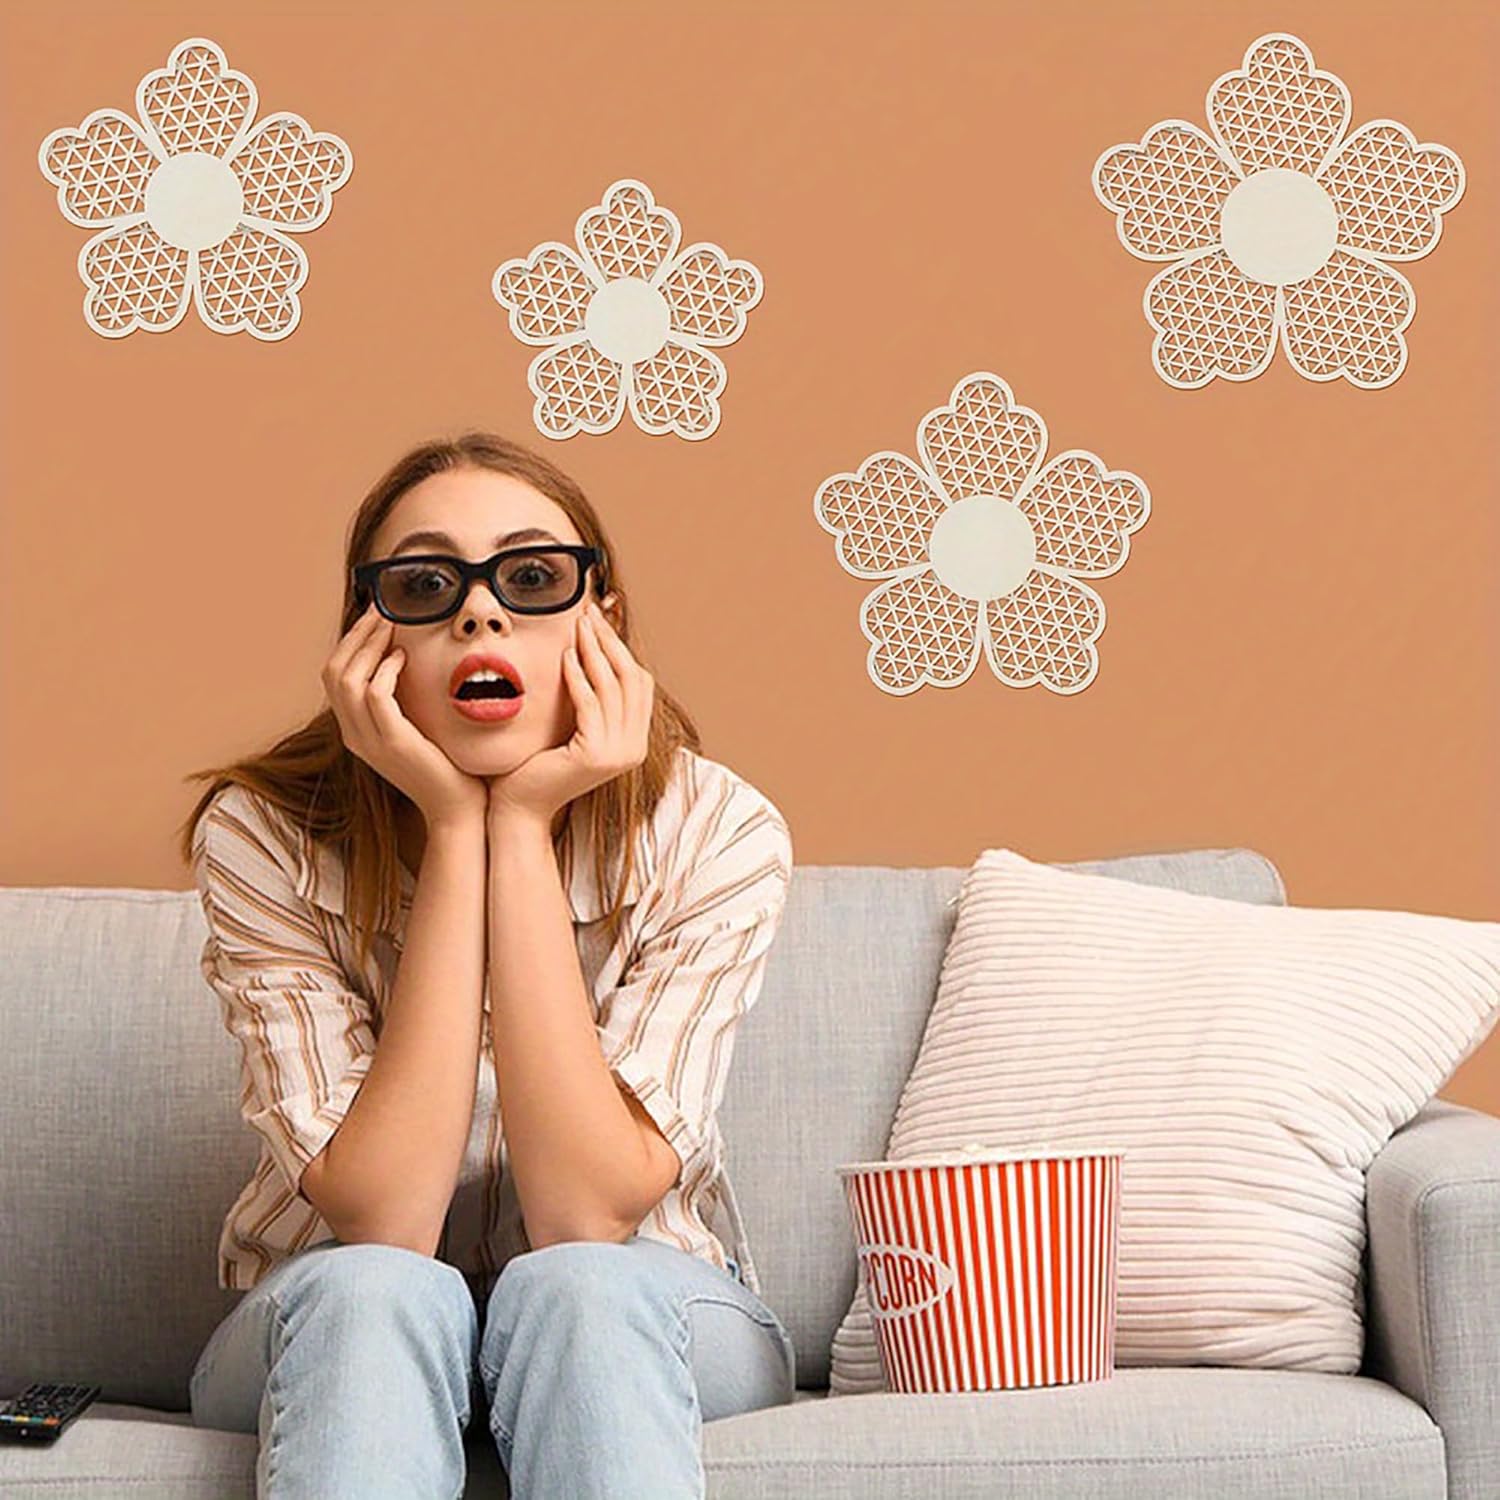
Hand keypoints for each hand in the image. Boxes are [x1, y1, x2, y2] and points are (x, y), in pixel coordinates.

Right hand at [324, 603, 489, 829]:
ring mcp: (369, 741)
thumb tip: (412, 660)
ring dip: (367, 644)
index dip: (351, 642)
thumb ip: (407, 701)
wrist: (459, 810)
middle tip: (381, 608)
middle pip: (332, 672)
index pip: (335, 676)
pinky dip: (385, 670)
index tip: (376, 616)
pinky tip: (403, 657)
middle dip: (355, 635)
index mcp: (357, 730)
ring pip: (346, 679)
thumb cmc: (449, 768)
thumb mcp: (420, 728)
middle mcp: (354, 735)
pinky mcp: (392, 744)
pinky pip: (375, 696)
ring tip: (391, 623)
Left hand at [486, 598, 653, 830]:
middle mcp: (634, 748)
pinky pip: (590, 705)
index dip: (620, 647)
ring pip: (613, 687)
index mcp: (634, 740)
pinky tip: (565, 656)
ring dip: (595, 651)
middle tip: (589, 613)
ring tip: (578, 626)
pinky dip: (579, 676)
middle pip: (631, 679)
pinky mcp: (596, 756)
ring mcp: (618, 754)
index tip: (597, 620)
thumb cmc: (537, 765)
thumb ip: (587, 699)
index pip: (638, 683)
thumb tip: (586, 650)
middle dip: (610, 641)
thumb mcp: (570, 726)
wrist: (520, 808)